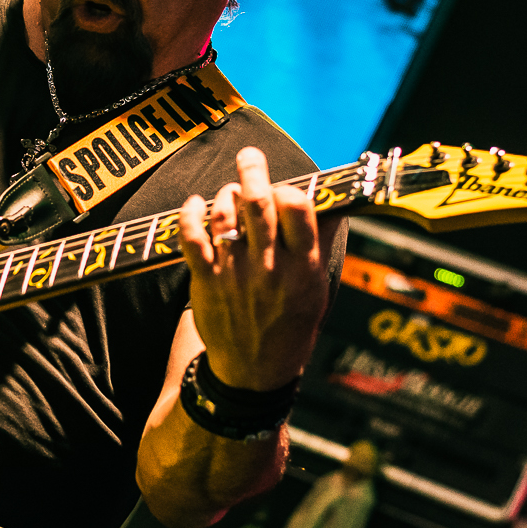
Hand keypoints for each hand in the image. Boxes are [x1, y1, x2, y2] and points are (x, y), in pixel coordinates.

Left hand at [179, 146, 326, 389]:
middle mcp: (270, 266)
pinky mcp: (205, 281)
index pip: (298, 206)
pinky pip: (192, 235)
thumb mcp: (318, 287)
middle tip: (249, 156)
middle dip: (252, 169)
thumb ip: (321, 242)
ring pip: (225, 213)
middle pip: (257, 201)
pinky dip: (191, 212)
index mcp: (303, 266)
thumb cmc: (291, 322)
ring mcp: (235, 273)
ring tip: (231, 192)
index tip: (283, 188)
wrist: (254, 371)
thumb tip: (335, 199)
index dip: (288, 187)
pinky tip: (196, 204)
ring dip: (225, 193)